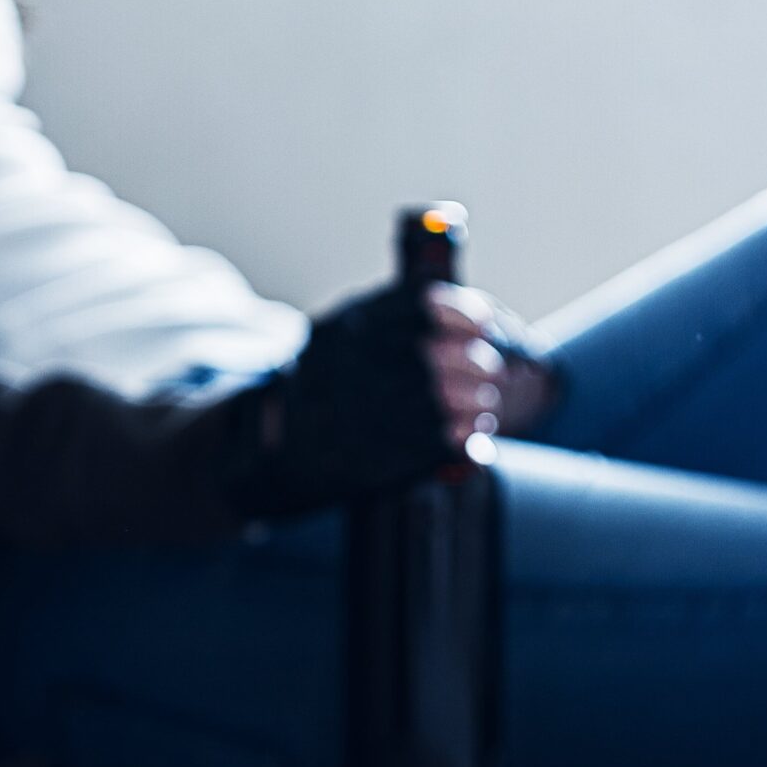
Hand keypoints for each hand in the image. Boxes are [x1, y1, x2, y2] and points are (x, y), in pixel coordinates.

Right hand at [222, 280, 555, 518]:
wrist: (276, 444)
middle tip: (490, 371)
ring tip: (484, 404)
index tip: (484, 323)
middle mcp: (352, 367)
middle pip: (438, 358)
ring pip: (442, 403)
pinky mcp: (368, 460)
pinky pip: (434, 446)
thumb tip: (476, 319)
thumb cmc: (325, 382)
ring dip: (478, 402)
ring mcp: (358, 415)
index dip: (464, 313)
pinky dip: (464, 438)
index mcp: (349, 328)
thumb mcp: (343, 332)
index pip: (421, 307)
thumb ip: (396, 318)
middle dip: (478, 363)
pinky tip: (472, 434)